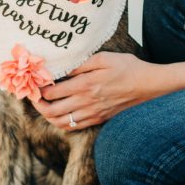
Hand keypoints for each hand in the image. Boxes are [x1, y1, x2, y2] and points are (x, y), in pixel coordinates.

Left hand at [31, 51, 162, 130]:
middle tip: (35, 97)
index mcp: (85, 84)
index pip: (52, 92)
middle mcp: (86, 102)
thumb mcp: (104, 58)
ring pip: (61, 122)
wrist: (148, 86)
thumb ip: (81, 63)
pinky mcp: (99, 119)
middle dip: (39, 105)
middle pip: (52, 111)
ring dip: (48, 116)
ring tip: (45, 107)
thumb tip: (63, 68)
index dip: (40, 89)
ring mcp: (92, 114)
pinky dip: (62, 123)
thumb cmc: (128, 68)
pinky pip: (74, 127)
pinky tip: (61, 114)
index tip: (36, 82)